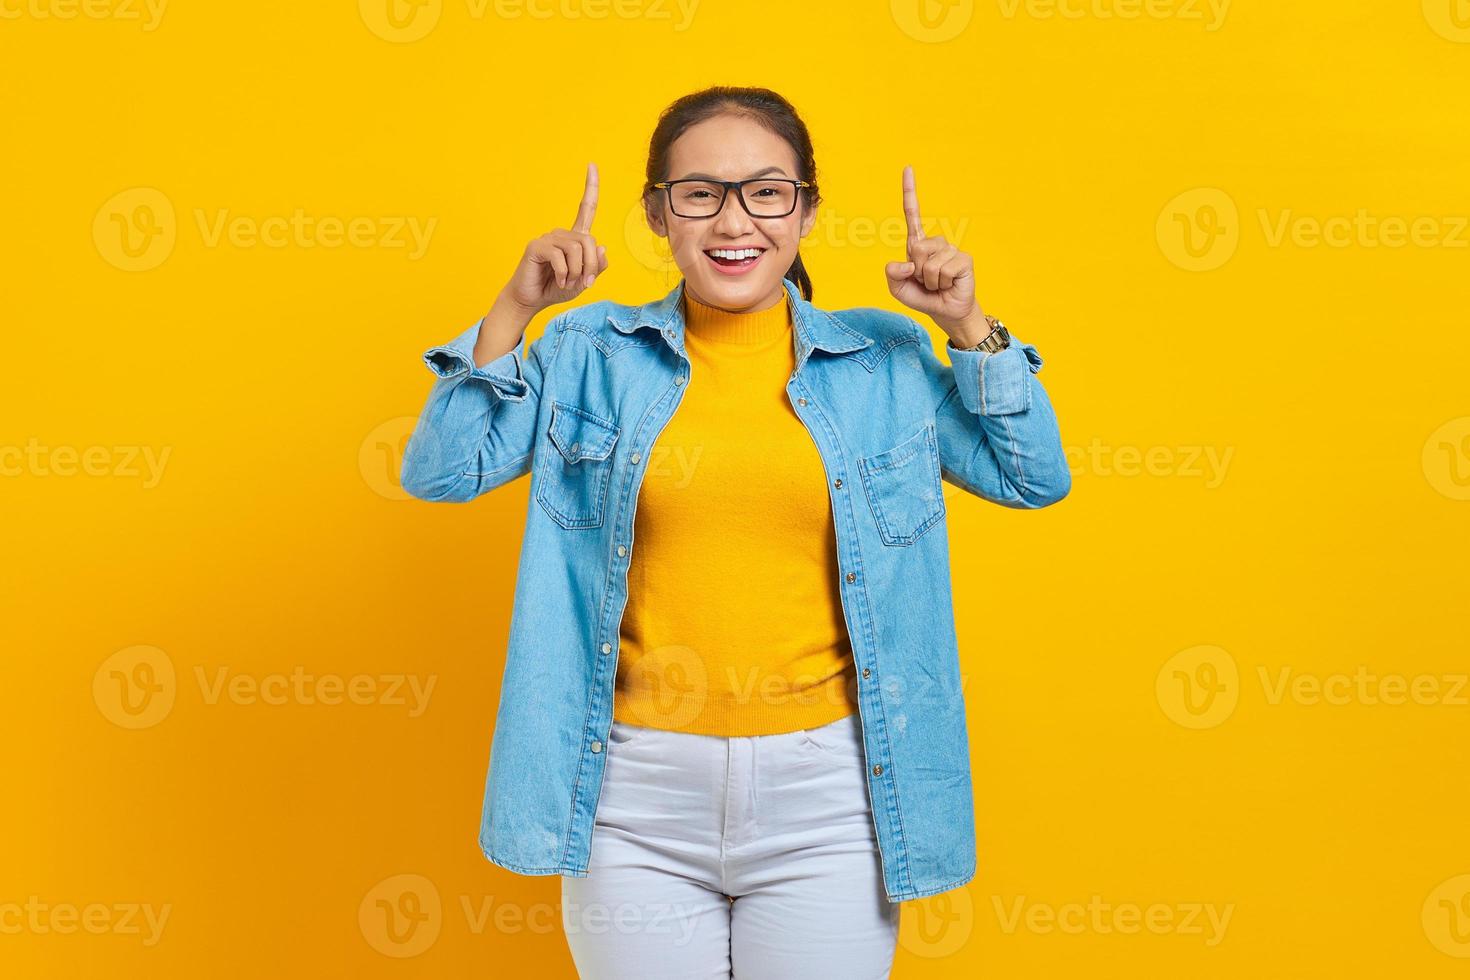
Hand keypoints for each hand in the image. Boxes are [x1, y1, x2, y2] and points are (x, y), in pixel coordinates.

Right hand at [500, 161, 609, 316]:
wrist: (531, 300)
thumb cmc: (556, 288)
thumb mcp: (584, 280)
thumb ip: (596, 266)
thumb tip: (602, 247)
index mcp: (574, 238)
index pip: (586, 209)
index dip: (591, 187)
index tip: (592, 165)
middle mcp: (562, 234)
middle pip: (589, 240)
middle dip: (592, 266)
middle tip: (585, 284)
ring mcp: (548, 238)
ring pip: (577, 249)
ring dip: (577, 272)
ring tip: (568, 283)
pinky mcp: (536, 246)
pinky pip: (560, 256)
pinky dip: (564, 273)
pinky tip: (559, 281)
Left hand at [884, 165, 987, 343]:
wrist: (946, 313)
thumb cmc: (924, 297)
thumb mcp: (898, 289)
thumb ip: (893, 276)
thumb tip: (906, 263)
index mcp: (917, 245)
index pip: (912, 214)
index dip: (910, 192)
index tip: (908, 168)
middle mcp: (935, 243)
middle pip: (916, 248)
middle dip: (917, 272)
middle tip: (926, 282)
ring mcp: (951, 249)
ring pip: (929, 261)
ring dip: (929, 280)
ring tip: (938, 284)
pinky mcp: (964, 259)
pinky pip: (943, 269)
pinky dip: (942, 282)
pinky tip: (949, 284)